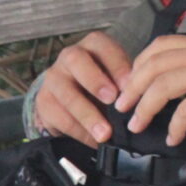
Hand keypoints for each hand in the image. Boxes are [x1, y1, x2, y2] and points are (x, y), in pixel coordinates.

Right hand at [33, 31, 132, 145]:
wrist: (69, 96)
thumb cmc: (101, 82)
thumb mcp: (115, 75)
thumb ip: (125, 81)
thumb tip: (142, 98)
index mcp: (92, 45)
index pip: (102, 46)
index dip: (116, 64)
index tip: (129, 84)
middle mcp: (69, 56)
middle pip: (76, 61)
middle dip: (95, 80)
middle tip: (112, 100)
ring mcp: (53, 78)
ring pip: (67, 94)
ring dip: (88, 115)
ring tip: (105, 133)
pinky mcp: (43, 101)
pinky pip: (59, 117)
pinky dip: (78, 131)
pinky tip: (93, 140)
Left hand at [115, 36, 185, 146]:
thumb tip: (183, 79)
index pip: (159, 45)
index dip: (138, 65)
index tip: (130, 83)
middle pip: (153, 65)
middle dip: (132, 88)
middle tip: (123, 106)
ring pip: (162, 85)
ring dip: (145, 107)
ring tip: (138, 123)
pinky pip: (185, 110)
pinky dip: (174, 126)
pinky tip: (174, 136)